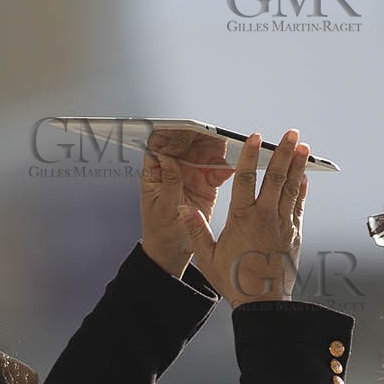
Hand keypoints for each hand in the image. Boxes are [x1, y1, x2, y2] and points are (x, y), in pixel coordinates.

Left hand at [140, 128, 234, 277]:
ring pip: (204, 153)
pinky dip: (224, 167)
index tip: (184, 130)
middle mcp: (174, 168)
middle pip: (186, 143)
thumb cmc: (160, 231)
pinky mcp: (207, 184)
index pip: (160, 144)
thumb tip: (167, 157)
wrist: (174, 252)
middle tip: (212, 135)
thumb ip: (168, 182)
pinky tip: (228, 169)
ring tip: (225, 149)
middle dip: (199, 137)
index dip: (171, 134)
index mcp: (155, 171)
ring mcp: (191, 175)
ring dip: (215, 149)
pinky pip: (218, 169)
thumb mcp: (162, 208)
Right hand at [179, 130, 309, 307]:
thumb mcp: (208, 256)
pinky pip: (298, 205)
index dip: (248, 156)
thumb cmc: (234, 281)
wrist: (263, 303)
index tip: (254, 138)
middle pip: (275, 177)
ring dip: (297, 165)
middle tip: (291, 133)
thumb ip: (196, 229)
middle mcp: (265, 217)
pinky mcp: (294, 234)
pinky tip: (303, 176)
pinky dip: (301, 189)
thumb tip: (183, 207)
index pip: (245, 179)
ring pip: (291, 188)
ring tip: (303, 146)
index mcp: (241, 219)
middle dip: (283, 152)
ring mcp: (283, 225)